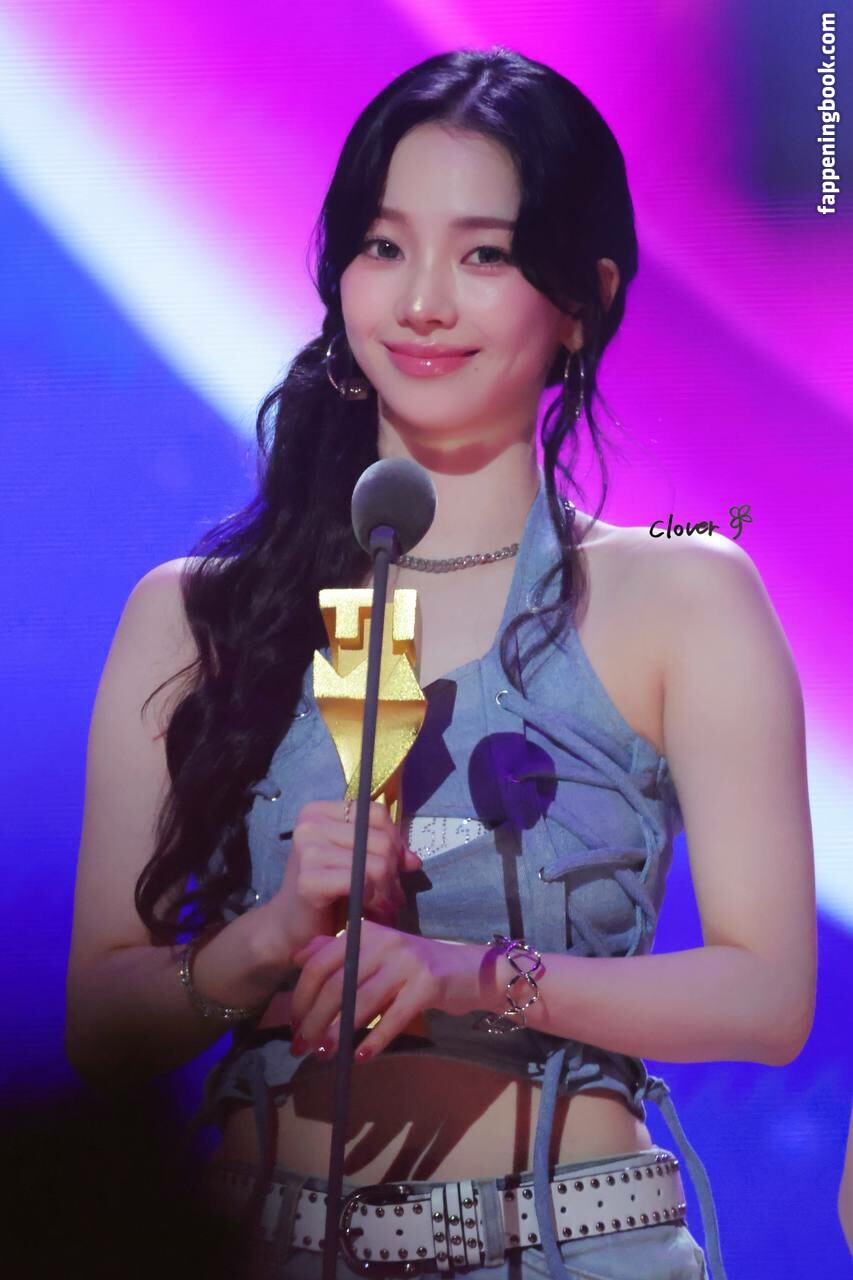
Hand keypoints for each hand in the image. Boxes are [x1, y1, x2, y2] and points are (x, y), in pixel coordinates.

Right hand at [269, 800, 422, 960]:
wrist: (292, 927)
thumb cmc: (327, 893)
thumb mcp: (357, 862)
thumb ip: (384, 852)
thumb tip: (414, 861)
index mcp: (319, 812)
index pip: (376, 813)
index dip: (395, 840)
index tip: (396, 865)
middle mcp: (310, 825)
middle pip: (380, 839)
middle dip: (394, 871)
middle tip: (392, 894)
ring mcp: (307, 850)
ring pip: (376, 862)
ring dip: (386, 889)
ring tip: (382, 904)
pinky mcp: (308, 879)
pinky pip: (360, 881)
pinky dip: (370, 897)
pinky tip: (365, 906)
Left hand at [288, 919, 486, 1060]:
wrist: (469, 971)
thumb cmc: (415, 966)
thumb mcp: (376, 952)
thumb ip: (340, 951)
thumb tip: (299, 957)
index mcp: (366, 931)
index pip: (321, 962)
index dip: (302, 996)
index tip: (294, 1024)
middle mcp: (385, 941)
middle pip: (338, 984)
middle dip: (315, 1019)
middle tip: (301, 1047)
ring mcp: (407, 962)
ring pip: (361, 1002)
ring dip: (338, 1033)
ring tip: (323, 1054)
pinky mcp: (428, 984)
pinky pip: (394, 1017)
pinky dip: (375, 1039)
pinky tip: (361, 1057)